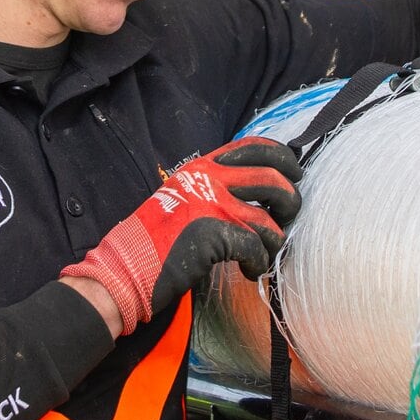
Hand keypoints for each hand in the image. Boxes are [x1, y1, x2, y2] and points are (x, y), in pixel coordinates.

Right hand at [61, 138, 301, 335]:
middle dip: (290, 201)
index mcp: (202, 167)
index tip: (293, 173)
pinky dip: (258, 263)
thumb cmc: (155, 241)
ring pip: (269, 218)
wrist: (126, 267)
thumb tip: (258, 196)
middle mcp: (208, 179)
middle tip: (287, 218)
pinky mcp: (214, 234)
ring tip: (263, 255)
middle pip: (273, 178)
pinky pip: (256, 247)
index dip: (282, 157)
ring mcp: (212, 205)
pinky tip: (250, 272)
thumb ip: (214, 189)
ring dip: (275, 241)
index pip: (253, 147)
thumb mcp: (183, 198)